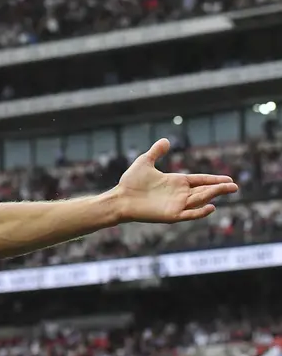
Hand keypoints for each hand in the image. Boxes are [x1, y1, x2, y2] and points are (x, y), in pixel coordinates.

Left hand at [112, 139, 237, 222]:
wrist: (119, 198)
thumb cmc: (130, 182)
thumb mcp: (144, 162)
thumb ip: (156, 152)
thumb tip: (165, 140)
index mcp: (176, 182)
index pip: (200, 180)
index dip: (214, 180)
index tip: (228, 179)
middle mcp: (179, 194)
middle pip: (204, 190)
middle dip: (220, 188)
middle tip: (235, 186)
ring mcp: (176, 205)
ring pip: (200, 200)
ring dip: (213, 195)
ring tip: (228, 189)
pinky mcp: (171, 215)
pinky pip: (189, 214)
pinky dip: (200, 212)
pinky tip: (211, 206)